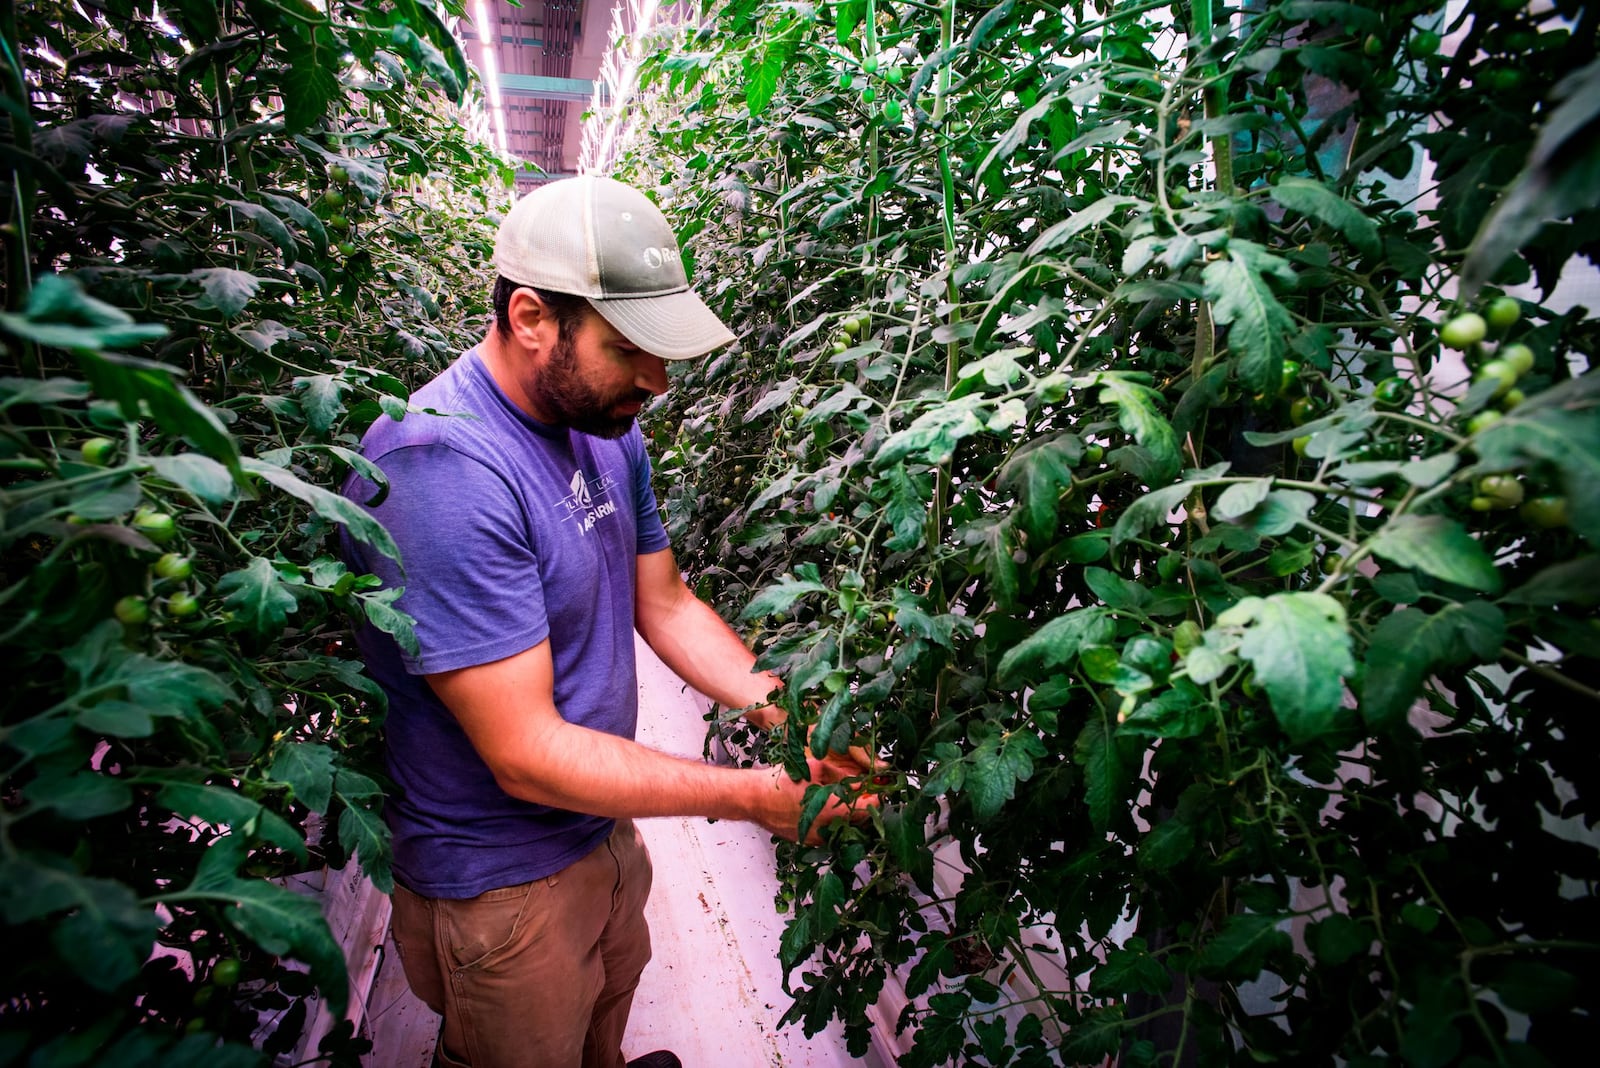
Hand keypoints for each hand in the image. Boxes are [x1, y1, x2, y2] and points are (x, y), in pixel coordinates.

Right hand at [751, 762, 877, 844]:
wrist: (754, 799)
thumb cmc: (783, 780)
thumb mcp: (815, 768)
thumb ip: (841, 775)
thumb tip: (860, 780)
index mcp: (832, 809)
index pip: (868, 810)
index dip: (877, 800)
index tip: (880, 792)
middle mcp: (827, 829)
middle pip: (859, 824)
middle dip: (865, 810)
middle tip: (866, 796)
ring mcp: (817, 839)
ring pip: (845, 832)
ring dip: (850, 819)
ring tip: (847, 804)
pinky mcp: (807, 843)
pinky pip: (829, 836)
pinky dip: (834, 826)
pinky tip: (828, 813)